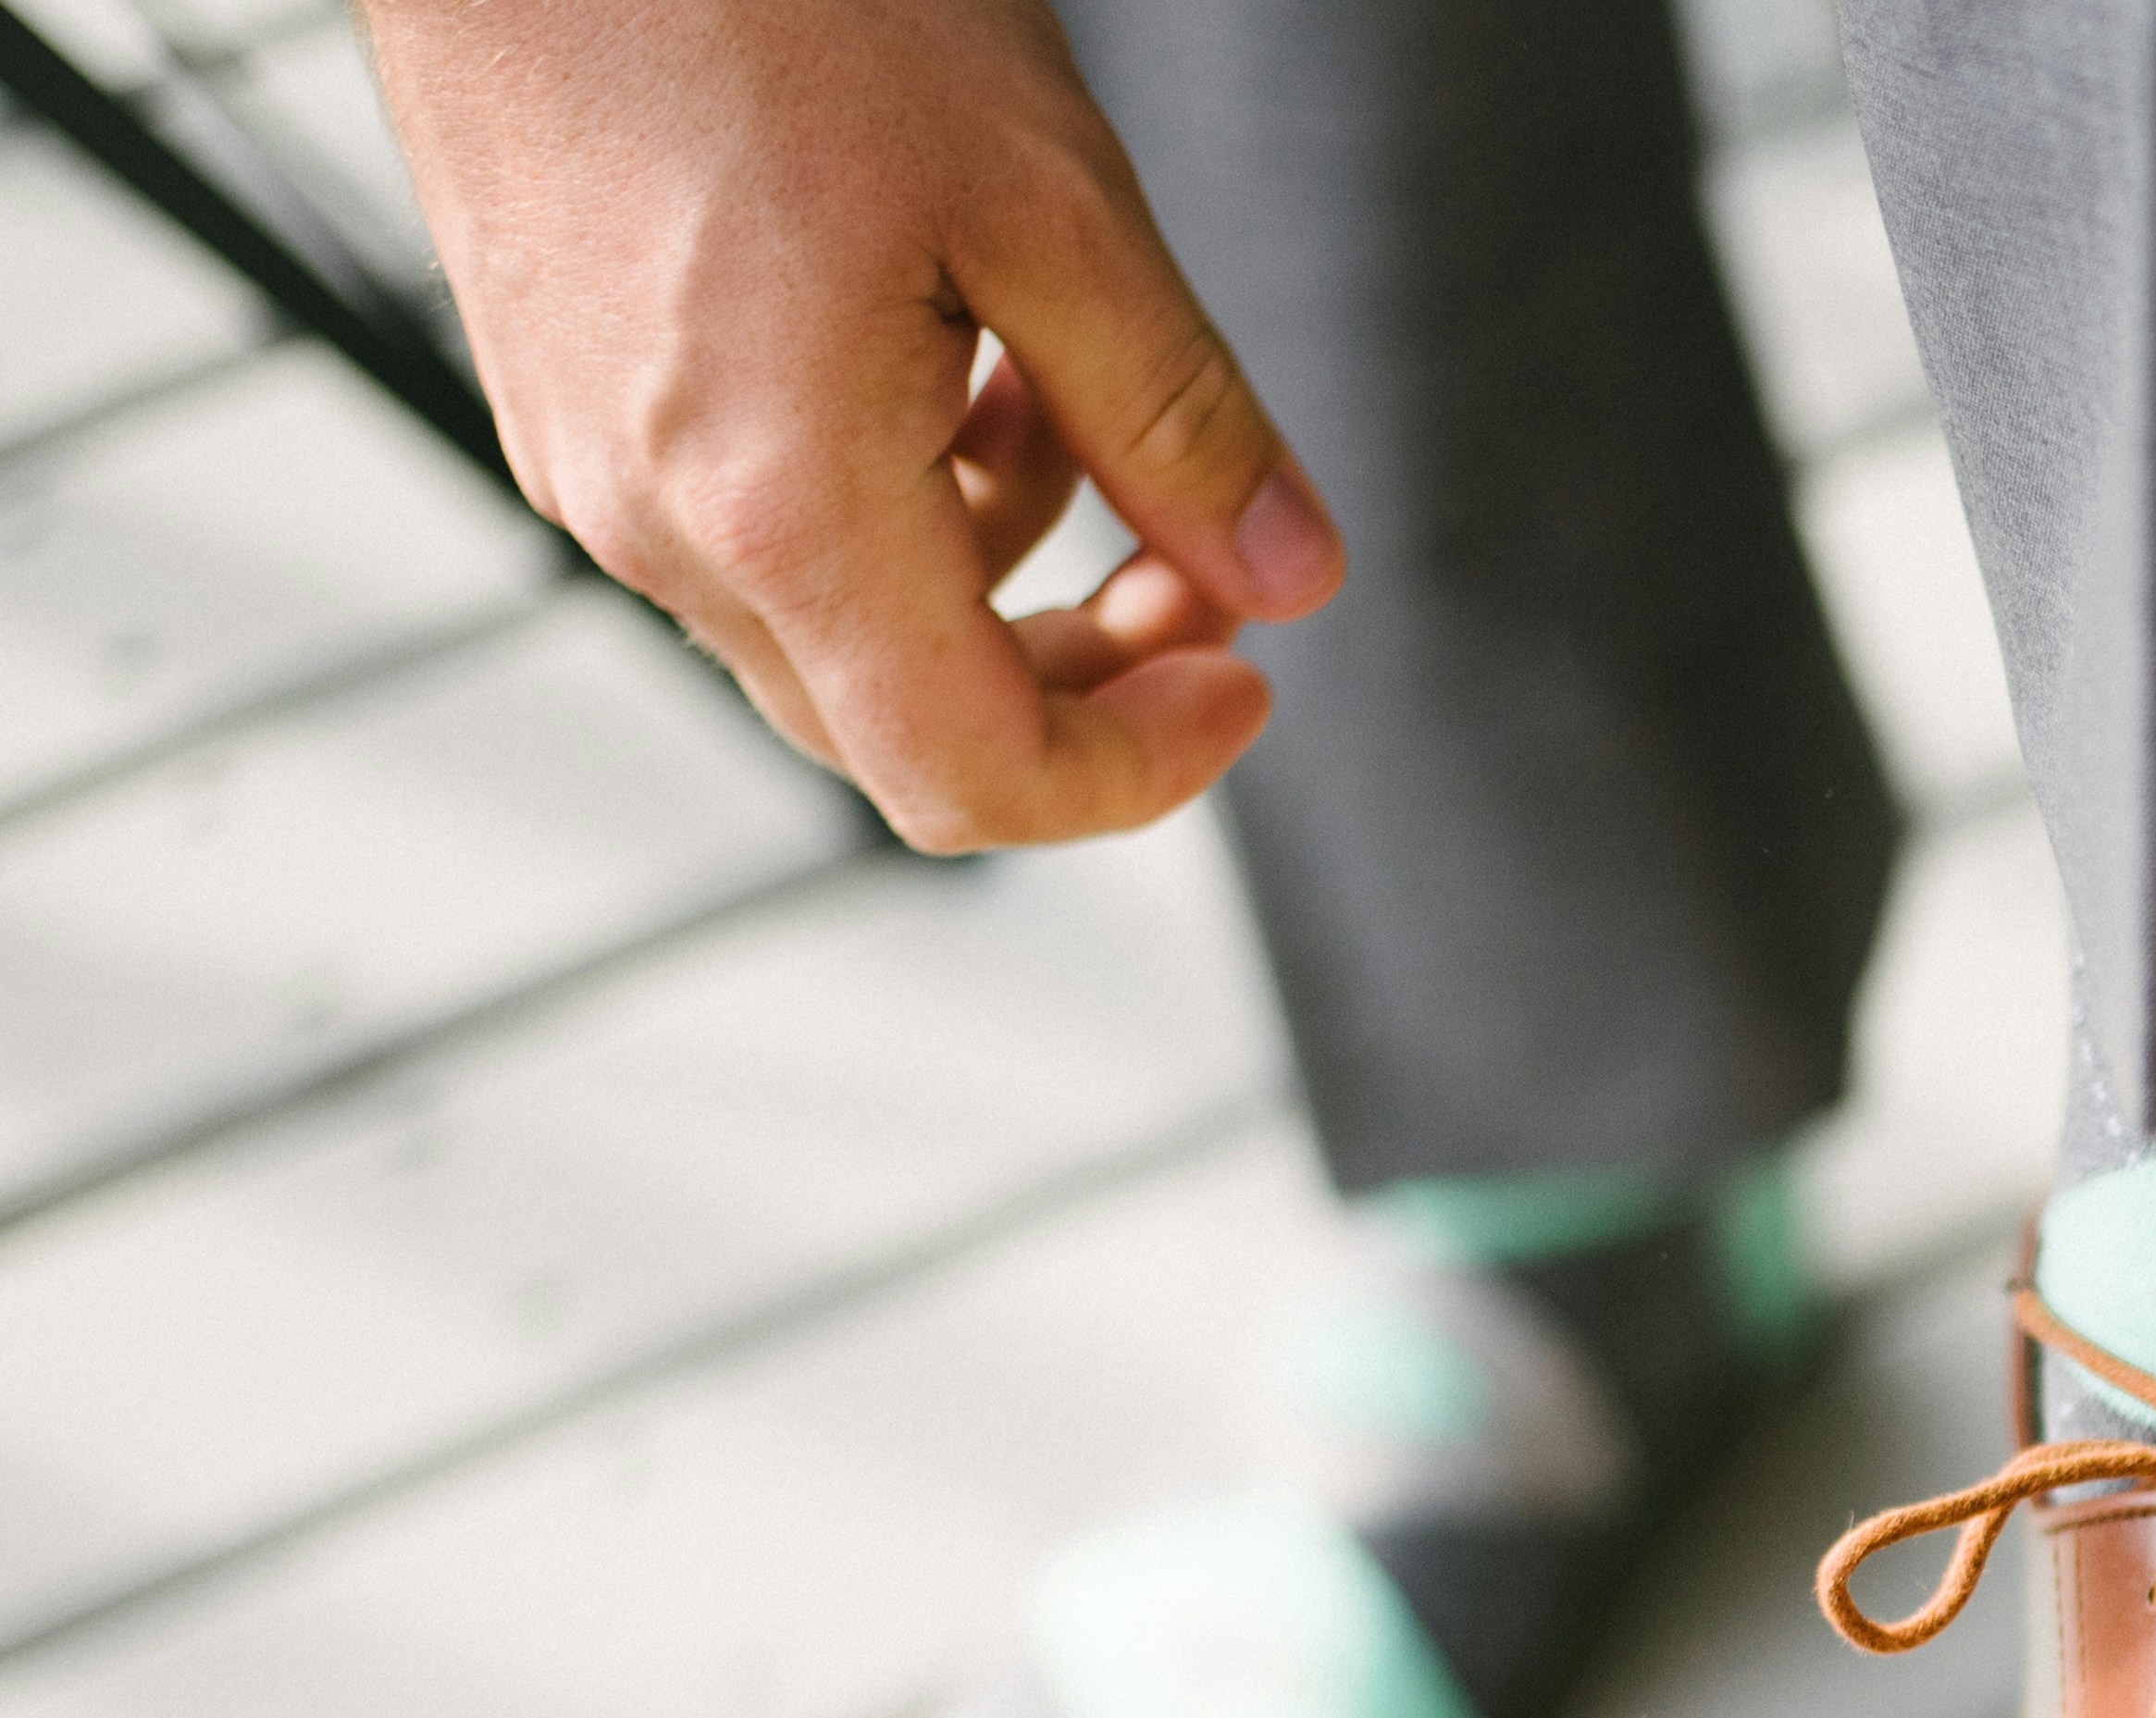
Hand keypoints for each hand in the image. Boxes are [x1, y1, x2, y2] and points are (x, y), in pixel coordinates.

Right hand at [359, 0, 1340, 849]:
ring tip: (1084, 408)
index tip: (1244, 682)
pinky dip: (897, 488)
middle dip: (1087, 672)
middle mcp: (659, 523)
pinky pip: (759, 521)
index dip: (1140, 772)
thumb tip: (1289, 574)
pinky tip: (958, 357)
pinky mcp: (568, 392)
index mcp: (779, 508)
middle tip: (1209, 569)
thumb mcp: (1048, 201)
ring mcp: (591, 463)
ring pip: (840, 623)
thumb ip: (1178, 420)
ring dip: (1000, 564)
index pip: (974, 780)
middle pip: (907, 730)